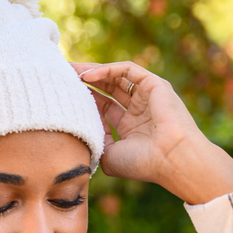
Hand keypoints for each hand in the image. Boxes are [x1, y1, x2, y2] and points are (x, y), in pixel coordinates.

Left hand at [72, 61, 232, 203]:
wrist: (171, 159)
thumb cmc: (142, 163)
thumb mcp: (109, 157)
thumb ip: (95, 143)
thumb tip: (79, 133)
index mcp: (130, 127)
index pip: (102, 107)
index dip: (83, 100)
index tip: (61, 96)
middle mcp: (138, 110)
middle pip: (106, 88)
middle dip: (84, 82)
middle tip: (61, 76)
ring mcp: (147, 96)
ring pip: (115, 76)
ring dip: (92, 71)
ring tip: (70, 71)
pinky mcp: (154, 84)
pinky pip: (127, 69)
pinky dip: (107, 69)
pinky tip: (87, 76)